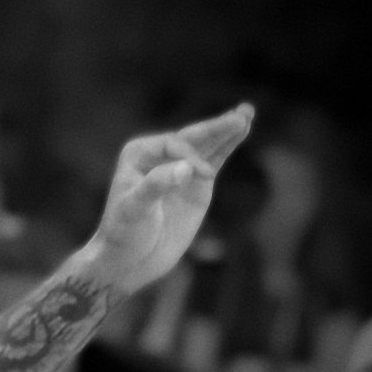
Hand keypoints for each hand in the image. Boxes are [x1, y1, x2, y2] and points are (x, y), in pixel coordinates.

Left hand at [90, 104, 253, 295]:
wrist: (130, 259)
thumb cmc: (124, 233)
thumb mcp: (135, 210)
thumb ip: (156, 186)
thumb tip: (186, 168)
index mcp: (139, 154)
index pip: (172, 145)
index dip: (189, 155)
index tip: (201, 174)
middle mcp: (160, 155)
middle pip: (193, 137)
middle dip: (216, 127)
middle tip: (241, 114)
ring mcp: (181, 168)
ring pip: (207, 145)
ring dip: (227, 129)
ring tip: (247, 111)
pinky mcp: (196, 182)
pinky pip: (215, 159)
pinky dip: (228, 145)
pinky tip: (242, 129)